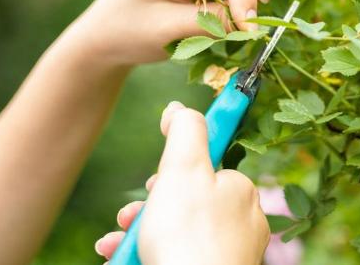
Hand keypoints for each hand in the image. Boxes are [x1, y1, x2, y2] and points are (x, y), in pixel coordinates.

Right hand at [94, 102, 269, 264]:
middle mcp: (241, 221)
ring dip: (139, 232)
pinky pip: (177, 256)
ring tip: (119, 241)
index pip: (202, 168)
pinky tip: (123, 257)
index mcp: (240, 190)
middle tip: (132, 215)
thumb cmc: (189, 235)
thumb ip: (184, 131)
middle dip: (148, 206)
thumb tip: (180, 109)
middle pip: (185, 201)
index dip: (170, 171)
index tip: (153, 181)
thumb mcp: (183, 168)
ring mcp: (228, 252)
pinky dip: (147, 254)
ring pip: (175, 231)